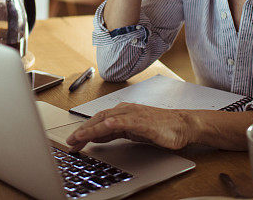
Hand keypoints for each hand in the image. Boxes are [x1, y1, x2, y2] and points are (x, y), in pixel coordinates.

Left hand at [66, 103, 191, 151]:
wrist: (183, 125)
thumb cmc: (161, 127)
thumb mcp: (133, 131)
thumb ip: (116, 132)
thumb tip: (97, 136)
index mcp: (123, 112)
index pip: (98, 120)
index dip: (83, 129)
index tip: (72, 140)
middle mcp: (126, 110)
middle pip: (98, 118)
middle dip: (82, 130)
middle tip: (69, 142)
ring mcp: (133, 114)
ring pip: (107, 119)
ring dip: (91, 128)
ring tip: (78, 137)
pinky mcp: (142, 121)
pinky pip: (123, 121)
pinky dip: (112, 123)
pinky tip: (103, 127)